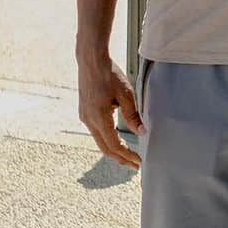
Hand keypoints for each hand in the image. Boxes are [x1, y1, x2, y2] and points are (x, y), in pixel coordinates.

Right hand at [77, 54, 142, 169]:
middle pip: (105, 148)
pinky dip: (107, 140)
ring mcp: (85, 117)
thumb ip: (133, 115)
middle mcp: (89, 120)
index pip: (114, 145)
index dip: (127, 155)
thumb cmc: (110, 75)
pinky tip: (117, 141)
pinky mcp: (85, 112)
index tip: (139, 162)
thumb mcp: (126, 95)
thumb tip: (142, 132)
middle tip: (135, 166)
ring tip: (128, 157)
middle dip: (121, 158)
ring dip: (114, 150)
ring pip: (100, 141)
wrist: (91, 61)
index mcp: (99, 118)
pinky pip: (96, 132)